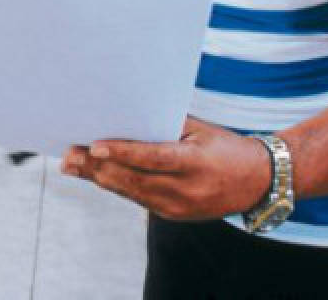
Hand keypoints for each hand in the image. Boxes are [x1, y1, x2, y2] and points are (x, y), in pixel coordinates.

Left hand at [60, 117, 271, 220]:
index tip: (95, 146)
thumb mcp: (200, 130)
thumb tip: (125, 112)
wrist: (258, 182)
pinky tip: (95, 174)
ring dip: (99, 178)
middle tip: (68, 155)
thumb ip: (166, 124)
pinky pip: (138, 198)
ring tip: (72, 164)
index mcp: (196, 163)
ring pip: (130, 191)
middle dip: (97, 167)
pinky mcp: (173, 215)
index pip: (153, 158)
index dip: (122, 153)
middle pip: (133, 179)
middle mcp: (186, 190)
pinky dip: (116, 185)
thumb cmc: (225, 146)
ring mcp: (179, 207)